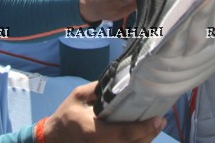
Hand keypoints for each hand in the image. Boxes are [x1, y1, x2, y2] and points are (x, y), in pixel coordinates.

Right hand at [42, 82, 164, 142]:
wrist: (53, 138)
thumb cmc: (66, 115)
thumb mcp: (78, 96)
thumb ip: (98, 88)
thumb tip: (118, 79)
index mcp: (94, 131)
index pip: (123, 133)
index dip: (143, 128)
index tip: (158, 119)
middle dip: (149, 134)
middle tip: (160, 121)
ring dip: (145, 139)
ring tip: (155, 126)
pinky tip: (143, 134)